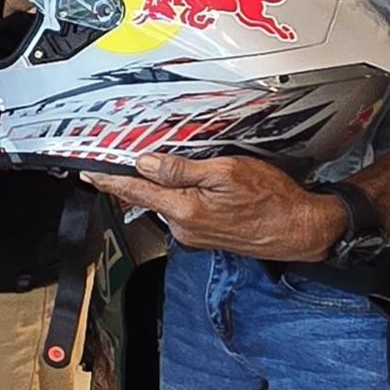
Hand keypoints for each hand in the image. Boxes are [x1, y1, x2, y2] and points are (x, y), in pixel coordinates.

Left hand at [88, 153, 344, 260]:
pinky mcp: (205, 236)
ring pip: (170, 202)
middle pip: (150, 195)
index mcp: (184, 211)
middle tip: (150, 153)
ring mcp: (194, 235)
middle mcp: (183, 227)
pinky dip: (188, 197)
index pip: (135, 191)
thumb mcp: (226, 172)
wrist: (300, 229)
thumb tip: (146, 163)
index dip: (109, 180)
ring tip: (198, 170)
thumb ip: (181, 169)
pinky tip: (209, 188)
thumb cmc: (272, 199)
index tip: (89, 172)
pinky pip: (186, 211)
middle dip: (147, 175)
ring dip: (172, 186)